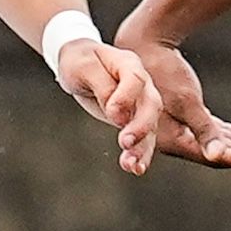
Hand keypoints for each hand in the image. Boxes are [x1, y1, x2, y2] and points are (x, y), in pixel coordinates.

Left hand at [54, 39, 161, 174]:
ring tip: (132, 165)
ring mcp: (140, 104)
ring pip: (150, 127)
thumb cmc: (79, 62)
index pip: (135, 79)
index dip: (126, 97)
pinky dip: (139, 155)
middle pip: (151, 105)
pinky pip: (142, 140)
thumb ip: (101, 84)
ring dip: (142, 148)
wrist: (78, 64)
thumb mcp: (83, 67)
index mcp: (129, 64)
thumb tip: (115, 111)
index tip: (112, 113)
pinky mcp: (134, 121)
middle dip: (141, 126)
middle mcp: (141, 85)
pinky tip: (135, 168)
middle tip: (126, 142)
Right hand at [121, 38, 230, 171]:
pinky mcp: (190, 117)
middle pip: (230, 154)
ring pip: (229, 143)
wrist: (140, 48)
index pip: (225, 157)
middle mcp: (184, 142)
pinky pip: (222, 132)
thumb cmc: (161, 72)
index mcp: (180, 142)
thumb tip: (218, 156)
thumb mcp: (185, 101)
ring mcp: (187, 130)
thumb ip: (203, 131)